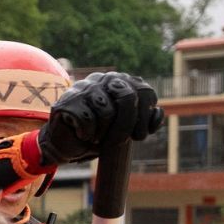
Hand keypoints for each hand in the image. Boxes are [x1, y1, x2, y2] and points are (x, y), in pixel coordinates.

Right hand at [38, 72, 164, 164]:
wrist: (66, 145)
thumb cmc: (99, 135)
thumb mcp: (128, 129)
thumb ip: (146, 122)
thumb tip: (157, 112)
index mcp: (122, 81)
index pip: (144, 91)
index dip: (145, 117)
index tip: (137, 135)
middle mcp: (104, 78)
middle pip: (127, 97)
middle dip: (125, 127)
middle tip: (118, 143)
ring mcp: (84, 87)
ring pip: (107, 111)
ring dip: (104, 133)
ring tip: (97, 137)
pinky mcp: (67, 101)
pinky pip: (87, 119)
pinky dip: (88, 134)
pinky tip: (83, 135)